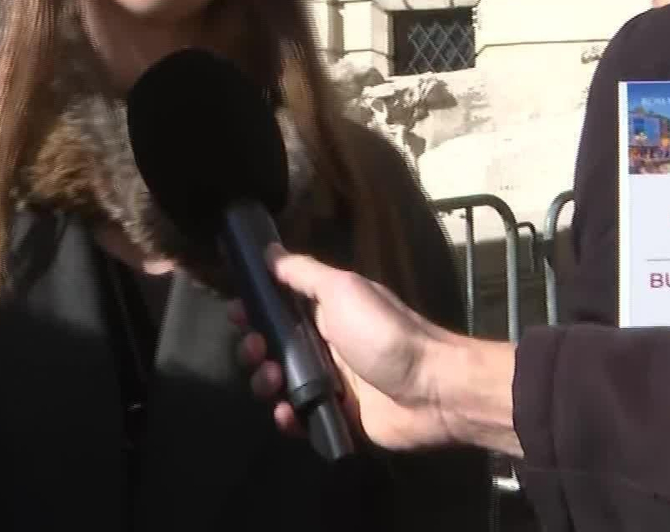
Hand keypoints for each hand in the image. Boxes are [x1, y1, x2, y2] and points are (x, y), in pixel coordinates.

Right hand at [232, 245, 457, 450]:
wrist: (432, 391)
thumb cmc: (385, 333)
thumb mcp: (343, 290)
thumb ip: (303, 272)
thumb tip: (268, 250)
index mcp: (325, 313)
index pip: (277, 308)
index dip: (253, 310)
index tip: (237, 313)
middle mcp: (323, 346)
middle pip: (271, 348)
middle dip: (253, 348)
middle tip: (257, 350)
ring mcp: (329, 384)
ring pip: (279, 385)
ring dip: (265, 383)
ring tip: (273, 382)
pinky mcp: (335, 418)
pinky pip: (299, 420)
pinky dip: (287, 418)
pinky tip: (288, 413)